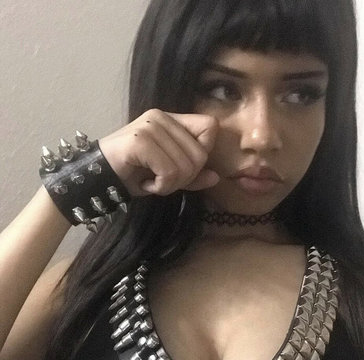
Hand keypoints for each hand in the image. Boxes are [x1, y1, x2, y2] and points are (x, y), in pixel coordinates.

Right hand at [98, 109, 220, 196]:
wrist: (97, 179)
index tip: (181, 167)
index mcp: (171, 120)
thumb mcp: (168, 176)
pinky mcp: (140, 141)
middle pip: (201, 154)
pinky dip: (161, 186)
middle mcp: (162, 117)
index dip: (203, 152)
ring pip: (187, 166)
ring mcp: (150, 126)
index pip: (209, 127)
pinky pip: (170, 172)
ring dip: (171, 185)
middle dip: (185, 178)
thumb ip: (192, 175)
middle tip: (163, 181)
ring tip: (152, 181)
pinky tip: (146, 184)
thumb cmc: (132, 175)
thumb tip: (216, 178)